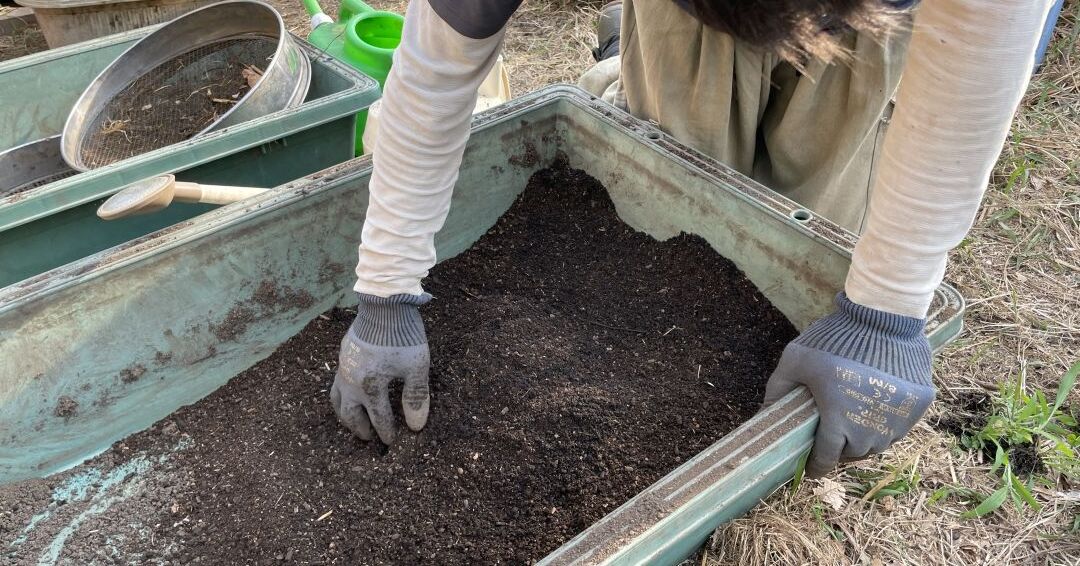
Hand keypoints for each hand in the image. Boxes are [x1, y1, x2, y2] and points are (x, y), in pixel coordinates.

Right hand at [330, 293, 430, 443]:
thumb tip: (415, 425)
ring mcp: (344, 369)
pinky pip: (336, 385)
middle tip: (369, 437)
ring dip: (346, 416)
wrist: (384, 306)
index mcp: (372, 387)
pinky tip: (349, 395)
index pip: (379, 418)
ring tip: (355, 422)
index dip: (386, 432)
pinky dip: (341, 397)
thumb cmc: (403, 337)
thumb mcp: (416, 367)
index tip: (391, 441)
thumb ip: (415, 397)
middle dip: (361, 429)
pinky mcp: (342, 357)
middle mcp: (353, 382)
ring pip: (338, 401)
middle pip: (352, 415)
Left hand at [763, 293, 934, 477]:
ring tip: (851, 427)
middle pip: (854, 453)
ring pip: (878, 444)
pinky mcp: (919, 405)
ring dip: (863, 441)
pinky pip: (898, 428)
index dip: (817, 466)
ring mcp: (898, 417)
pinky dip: (884, 426)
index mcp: (838, 417)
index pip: (827, 457)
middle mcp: (870, 425)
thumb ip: (778, 388)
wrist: (883, 315)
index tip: (811, 468)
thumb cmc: (833, 337)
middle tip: (831, 439)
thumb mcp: (796, 359)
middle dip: (839, 451)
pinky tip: (872, 413)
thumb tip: (763, 415)